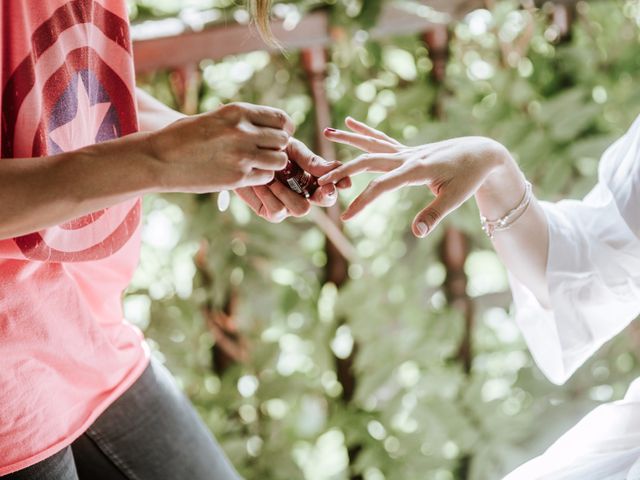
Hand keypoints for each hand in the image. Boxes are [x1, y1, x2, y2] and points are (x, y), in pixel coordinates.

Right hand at [148, 102, 293, 192]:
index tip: (275, 136)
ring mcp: (242, 155)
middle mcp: (243, 131)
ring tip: (257, 165)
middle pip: (283, 140)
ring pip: (279, 160)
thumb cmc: (183, 137)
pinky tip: (246, 175)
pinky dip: (260, 178)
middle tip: (265, 153)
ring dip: (272, 164)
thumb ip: (241, 121)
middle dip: (277, 147)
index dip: (283, 129)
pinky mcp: (237, 177)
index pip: (281, 118)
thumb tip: (266, 127)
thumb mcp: (214, 118)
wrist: (158, 159)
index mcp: (237, 112)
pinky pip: (266, 177)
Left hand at [235, 138, 351, 222]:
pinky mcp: (269, 211)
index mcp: (313, 177)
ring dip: (288, 193)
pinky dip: (269, 196)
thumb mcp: (291, 149)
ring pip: (300, 210)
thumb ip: (311, 160)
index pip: (333, 183)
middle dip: (326, 195)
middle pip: (324, 201)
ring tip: (272, 178)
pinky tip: (261, 183)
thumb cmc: (267, 147)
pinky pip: (277, 211)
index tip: (345, 182)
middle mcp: (304, 193)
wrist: (238, 151)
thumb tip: (335, 168)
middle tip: (325, 187)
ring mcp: (287, 204)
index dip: (341, 183)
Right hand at [320, 117, 508, 236]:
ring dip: (349, 140)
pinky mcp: (408, 151)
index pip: (381, 186)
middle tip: (322, 182)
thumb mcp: (455, 199)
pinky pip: (381, 140)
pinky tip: (349, 123)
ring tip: (326, 131)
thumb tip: (417, 234)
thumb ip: (433, 215)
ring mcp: (406, 151)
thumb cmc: (469, 177)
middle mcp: (407, 156)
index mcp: (416, 169)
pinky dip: (364, 132)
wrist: (482, 152)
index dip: (362, 202)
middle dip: (344, 171)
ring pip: (371, 145)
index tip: (345, 217)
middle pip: (368, 161)